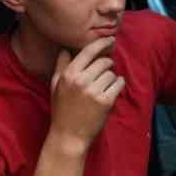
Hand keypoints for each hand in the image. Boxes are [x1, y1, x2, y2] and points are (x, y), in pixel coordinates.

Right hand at [48, 37, 123, 151]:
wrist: (69, 135)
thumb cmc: (62, 109)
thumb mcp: (56, 86)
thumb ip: (61, 66)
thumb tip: (65, 49)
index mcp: (68, 75)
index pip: (88, 51)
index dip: (101, 43)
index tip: (110, 39)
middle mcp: (81, 80)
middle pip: (103, 62)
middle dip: (107, 64)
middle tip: (105, 71)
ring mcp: (94, 91)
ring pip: (112, 73)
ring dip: (111, 78)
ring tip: (103, 86)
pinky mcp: (106, 101)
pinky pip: (119, 84)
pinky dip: (119, 85)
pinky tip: (112, 90)